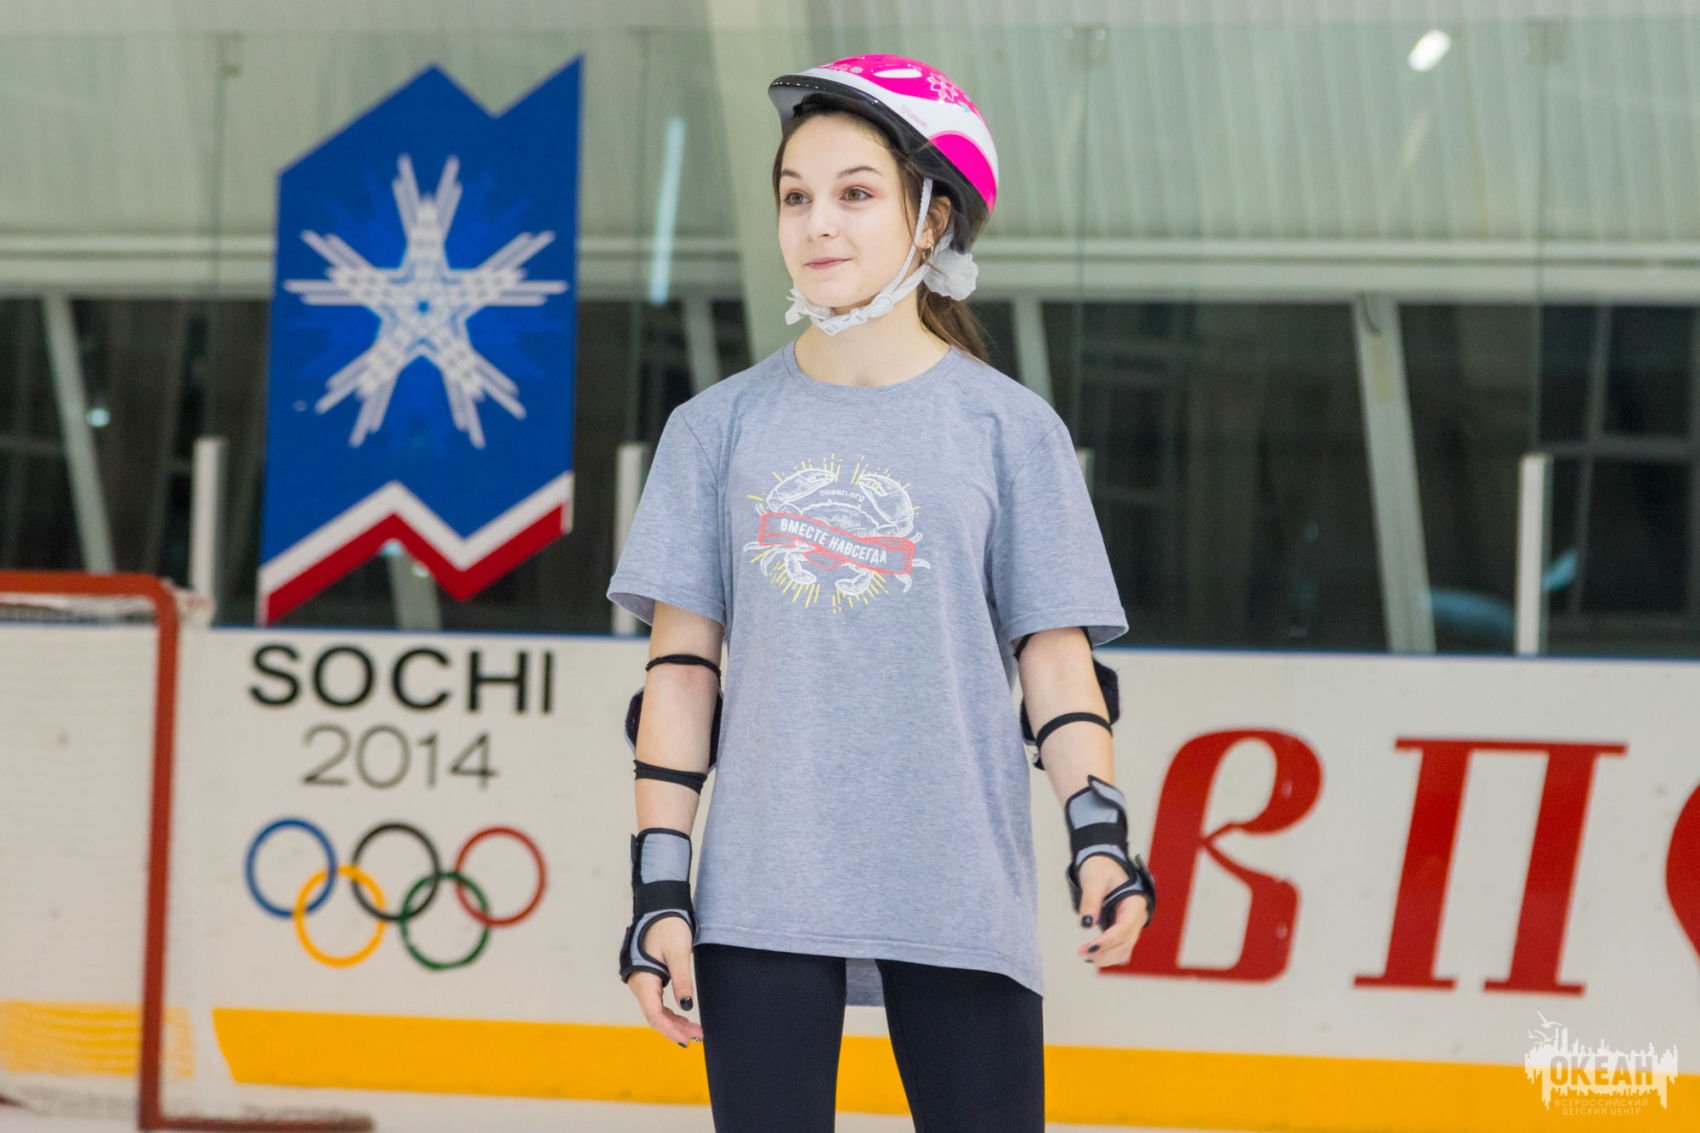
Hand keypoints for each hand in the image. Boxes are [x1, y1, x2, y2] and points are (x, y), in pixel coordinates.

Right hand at [626, 917, 702, 1046]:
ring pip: (656, 1010)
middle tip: (698, 1036)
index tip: (687, 1039)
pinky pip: (657, 1002)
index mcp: (643, 980)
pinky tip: (683, 1018)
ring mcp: (642, 982)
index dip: (671, 1029)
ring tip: (694, 1030)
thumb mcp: (678, 952)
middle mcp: (638, 984)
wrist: (659, 908)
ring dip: (674, 1022)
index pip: (654, 1015)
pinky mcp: (648, 978)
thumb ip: (682, 980)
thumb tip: (686, 1006)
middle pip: (655, 1016)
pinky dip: (669, 1012)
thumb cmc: (668, 926)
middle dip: (676, 1029)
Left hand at [1074, 855, 1148, 967]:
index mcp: (1135, 903)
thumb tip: (1087, 924)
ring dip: (1106, 957)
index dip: (1108, 940)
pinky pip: (1119, 948)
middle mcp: (1136, 917)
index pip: (1125, 928)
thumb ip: (1091, 900)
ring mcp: (1131, 925)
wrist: (1105, 865)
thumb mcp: (1095, 879)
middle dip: (1105, 952)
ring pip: (1124, 949)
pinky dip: (1107, 954)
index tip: (1090, 948)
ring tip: (1083, 955)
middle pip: (1125, 943)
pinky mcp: (1122, 930)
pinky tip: (1090, 954)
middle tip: (1081, 953)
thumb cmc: (1102, 869)